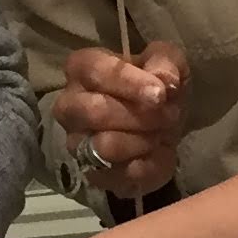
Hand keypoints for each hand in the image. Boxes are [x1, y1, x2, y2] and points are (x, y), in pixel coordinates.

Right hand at [53, 38, 189, 199]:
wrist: (161, 122)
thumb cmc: (155, 84)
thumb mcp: (167, 61)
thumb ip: (165, 63)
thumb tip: (165, 80)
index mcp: (82, 68)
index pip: (96, 72)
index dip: (129, 83)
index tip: (159, 94)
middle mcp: (69, 105)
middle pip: (94, 112)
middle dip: (139, 115)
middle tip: (169, 114)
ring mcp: (76, 142)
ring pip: (104, 147)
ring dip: (143, 141)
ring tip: (161, 133)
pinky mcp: (92, 173)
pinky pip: (118, 176)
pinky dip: (146, 166)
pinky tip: (157, 153)